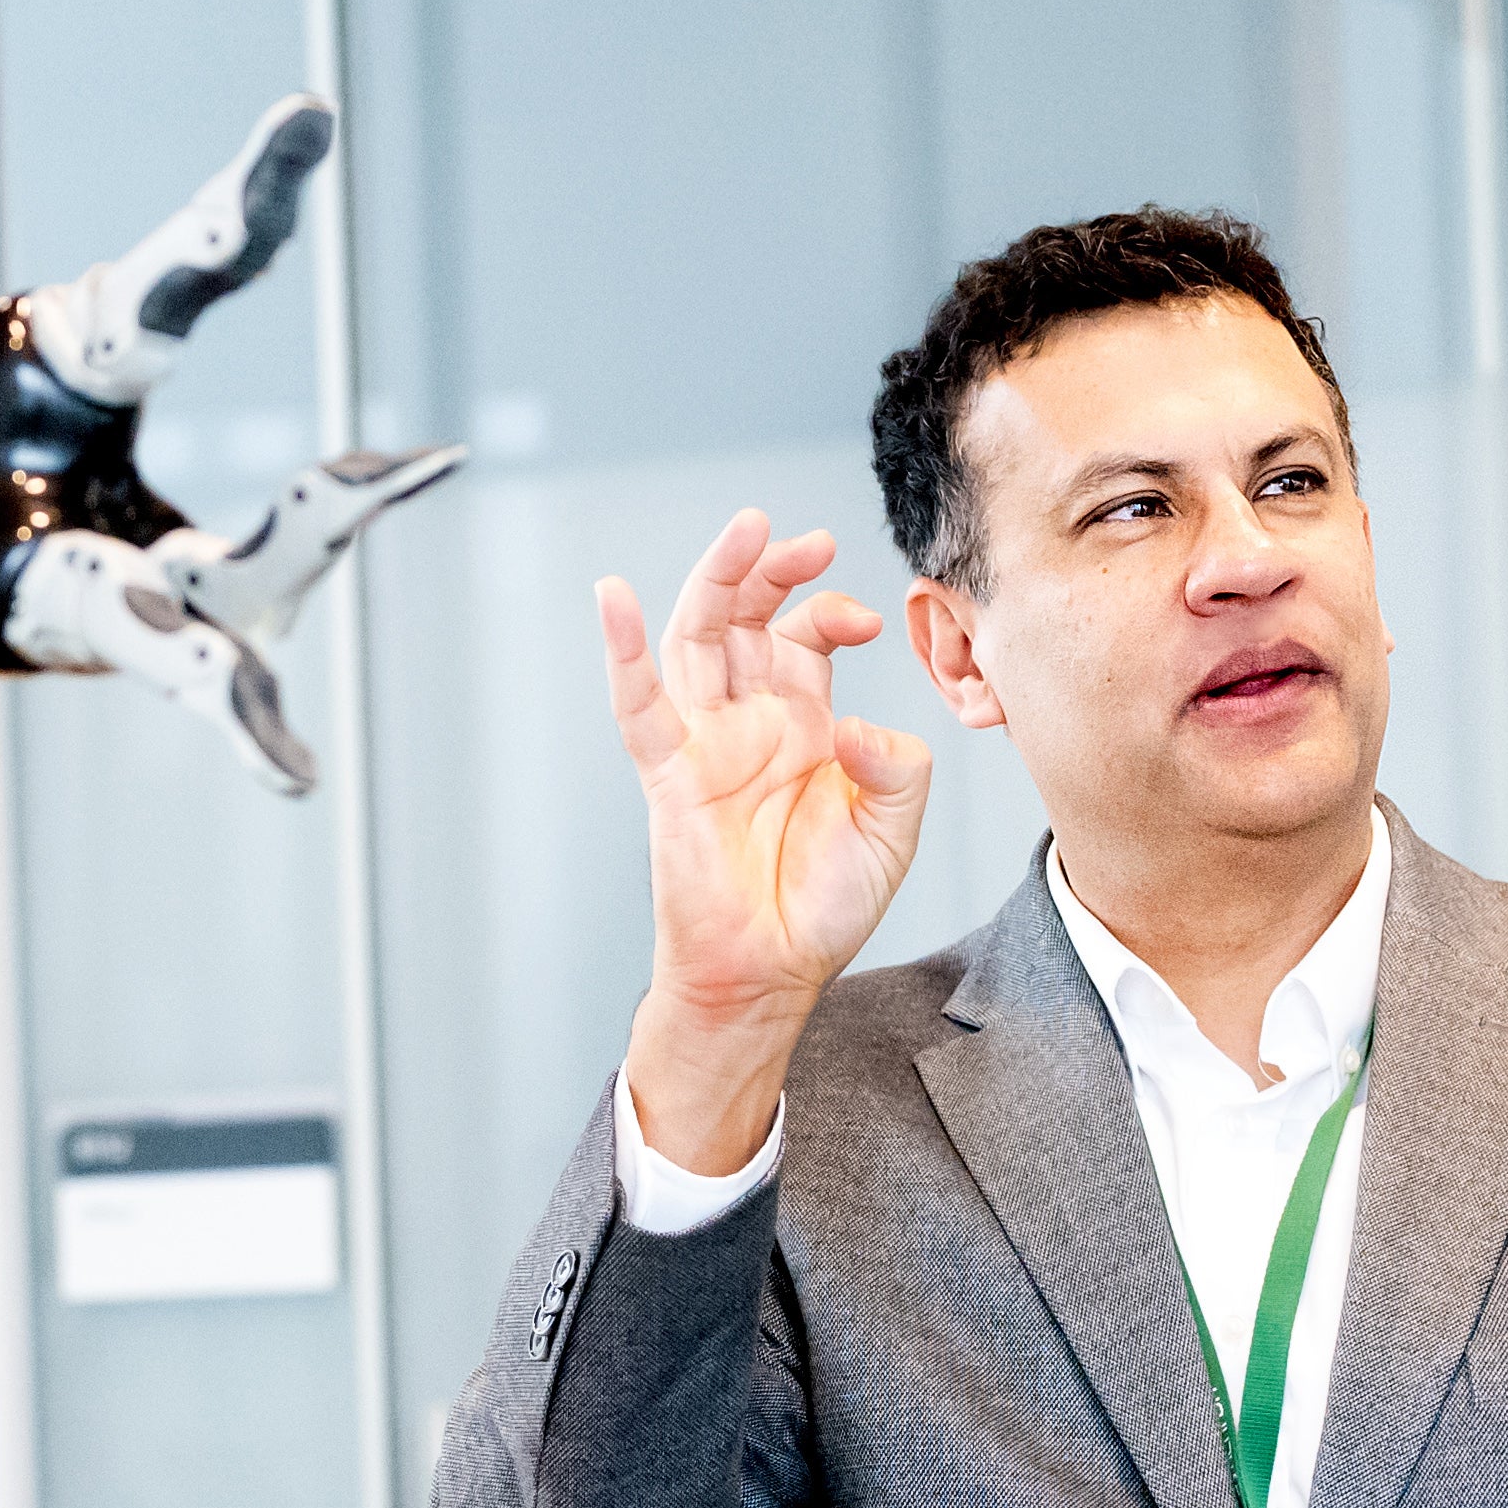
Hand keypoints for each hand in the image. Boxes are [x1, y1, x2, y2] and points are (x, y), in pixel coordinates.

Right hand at [609, 513, 935, 1168]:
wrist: (773, 973)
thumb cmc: (824, 905)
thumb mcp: (893, 828)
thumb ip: (896, 766)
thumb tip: (854, 726)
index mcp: (802, 723)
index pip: (804, 635)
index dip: (830, 609)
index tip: (867, 621)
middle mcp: (749, 721)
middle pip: (743, 617)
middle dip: (768, 568)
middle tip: (803, 540)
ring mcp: (705, 743)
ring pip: (695, 640)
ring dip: (714, 581)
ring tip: (742, 534)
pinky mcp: (669, 775)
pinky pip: (638, 707)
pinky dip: (621, 651)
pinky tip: (611, 598)